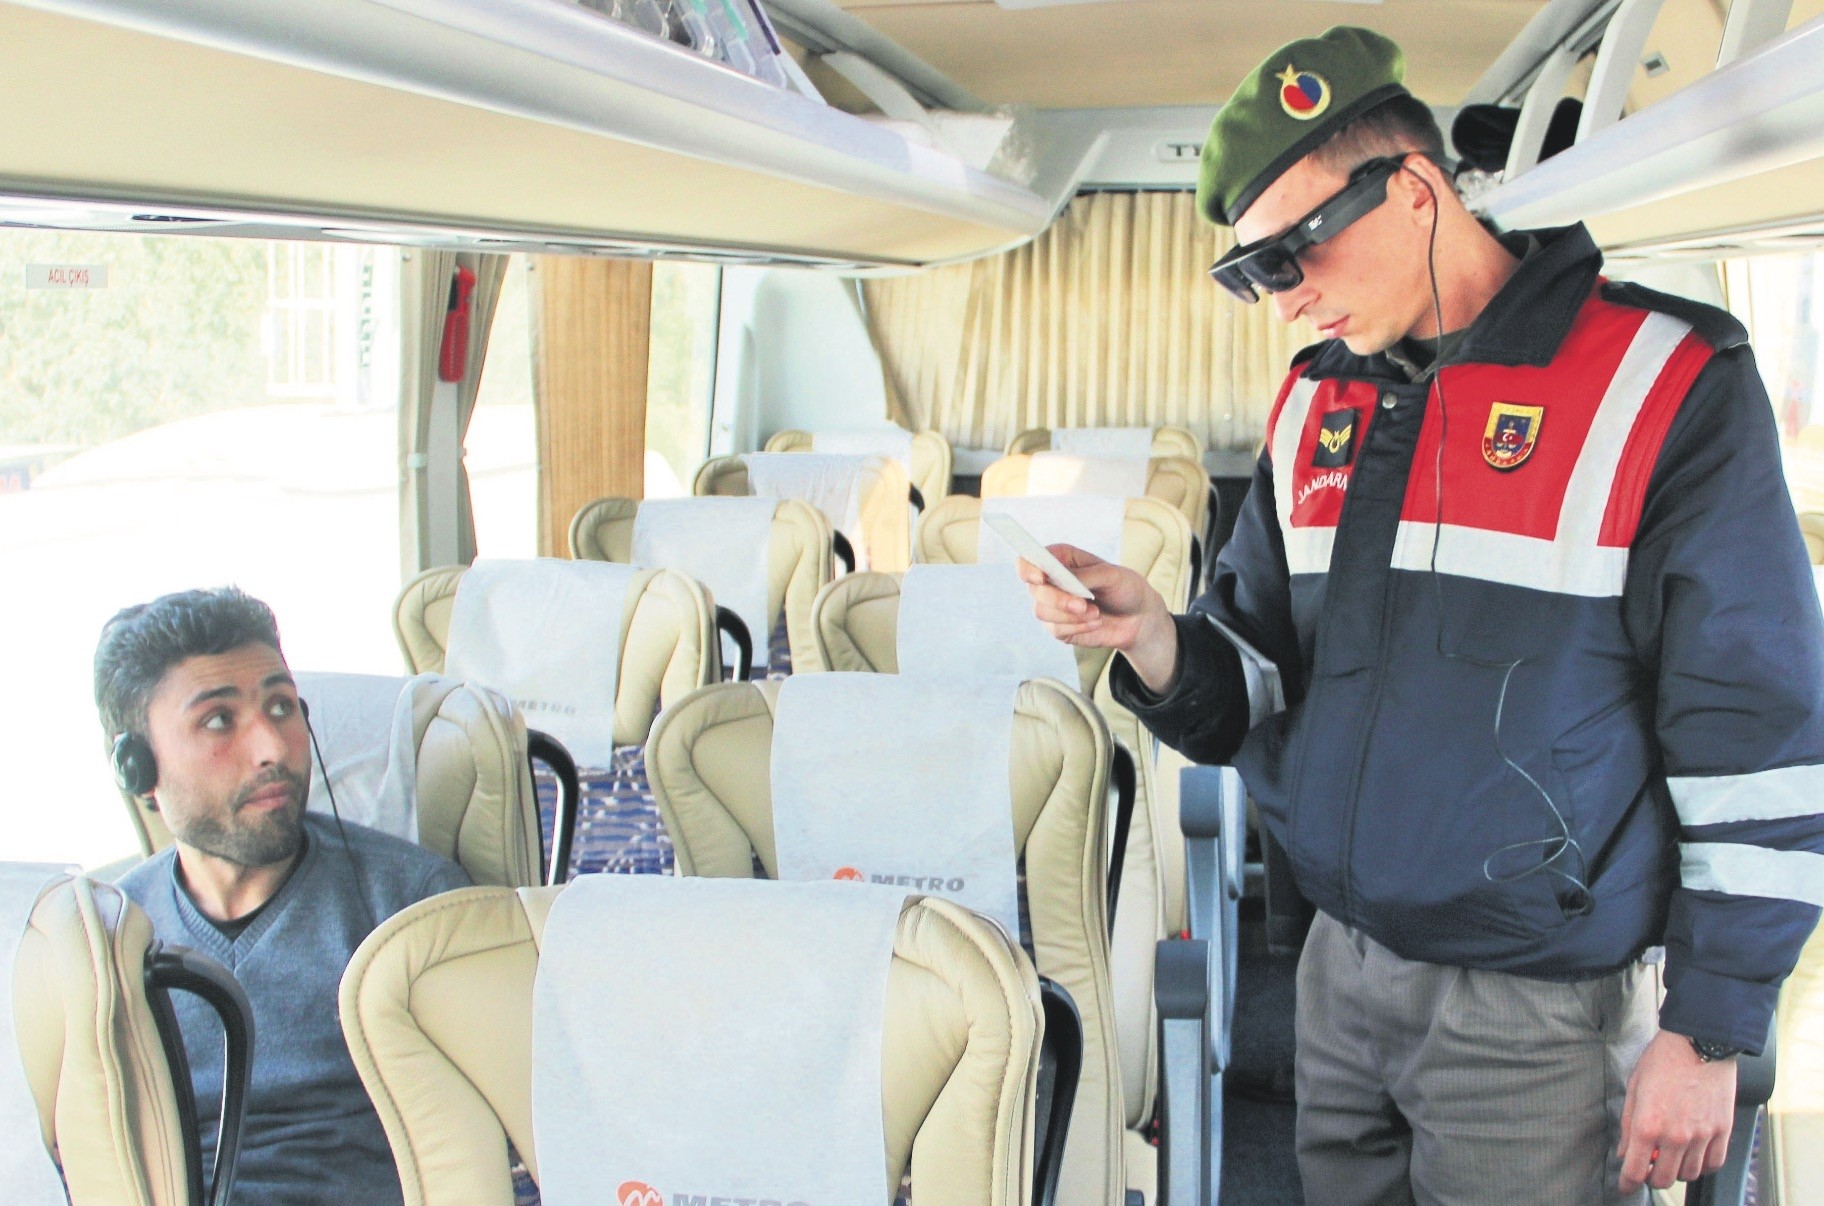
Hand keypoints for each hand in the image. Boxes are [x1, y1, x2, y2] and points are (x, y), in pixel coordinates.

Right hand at [1015, 544, 1177, 691]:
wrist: (1138, 618)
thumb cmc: (1125, 588)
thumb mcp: (1111, 575)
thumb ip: (1085, 575)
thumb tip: (1063, 581)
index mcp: (1060, 559)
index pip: (1028, 560)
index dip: (1028, 568)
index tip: (1040, 578)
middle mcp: (1051, 581)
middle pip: (1034, 588)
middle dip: (1058, 599)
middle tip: (1082, 604)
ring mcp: (1052, 605)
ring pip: (1042, 611)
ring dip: (1070, 615)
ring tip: (1096, 613)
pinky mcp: (1058, 626)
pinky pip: (1055, 629)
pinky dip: (1078, 627)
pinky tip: (1095, 622)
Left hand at [1617, 1030, 1736, 1192]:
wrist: (1700, 1042)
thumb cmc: (1663, 1060)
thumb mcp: (1634, 1088)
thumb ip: (1628, 1124)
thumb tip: (1625, 1152)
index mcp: (1648, 1125)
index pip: (1635, 1171)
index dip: (1627, 1183)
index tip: (1626, 1186)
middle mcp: (1675, 1136)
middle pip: (1663, 1179)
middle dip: (1652, 1178)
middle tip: (1649, 1166)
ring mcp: (1702, 1136)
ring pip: (1689, 1174)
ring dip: (1677, 1170)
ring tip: (1671, 1155)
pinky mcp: (1722, 1131)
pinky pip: (1713, 1163)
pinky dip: (1702, 1165)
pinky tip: (1694, 1154)